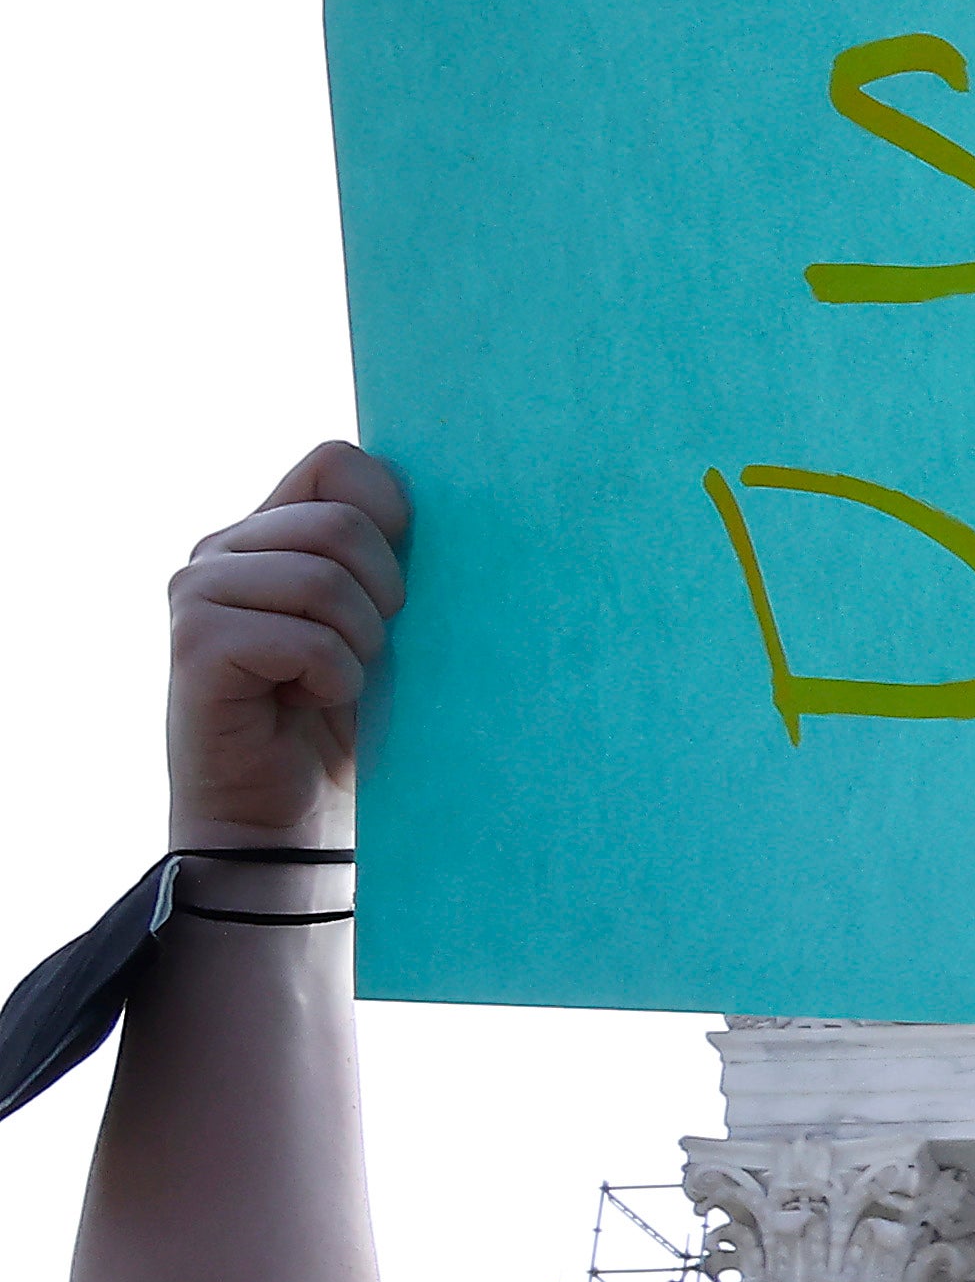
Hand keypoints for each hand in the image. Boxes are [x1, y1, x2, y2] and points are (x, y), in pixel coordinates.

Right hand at [168, 441, 403, 851]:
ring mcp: (199, 592)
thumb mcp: (384, 628)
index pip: (336, 462)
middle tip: (371, 650)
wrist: (290, 819)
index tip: (402, 585)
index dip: (389, 512)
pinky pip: (304, 638)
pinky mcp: (194, 643)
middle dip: (384, 593)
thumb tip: (472, 508)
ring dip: (360, 643)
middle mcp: (224, 549)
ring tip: (338, 680)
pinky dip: (334, 678)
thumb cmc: (348, 723)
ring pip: (322, 576)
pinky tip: (311, 702)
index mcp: (270, 532)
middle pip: (339, 521)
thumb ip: (392, 562)